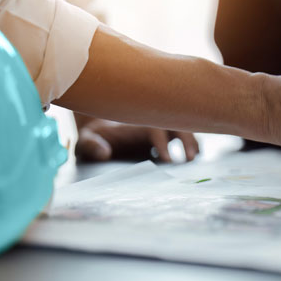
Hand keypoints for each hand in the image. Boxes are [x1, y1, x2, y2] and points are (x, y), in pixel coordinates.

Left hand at [75, 116, 199, 162]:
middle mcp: (152, 120)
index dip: (162, 143)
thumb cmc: (92, 133)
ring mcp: (159, 126)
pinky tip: (195, 154)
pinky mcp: (163, 134)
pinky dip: (190, 142)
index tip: (167, 159)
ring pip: (182, 127)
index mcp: (136, 120)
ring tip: (195, 157)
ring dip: (191, 140)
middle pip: (176, 124)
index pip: (156, 128)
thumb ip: (92, 145)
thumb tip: (104, 154)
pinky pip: (181, 134)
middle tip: (190, 158)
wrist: (97, 122)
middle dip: (186, 139)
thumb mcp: (85, 138)